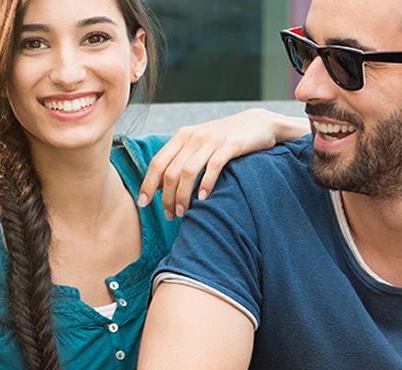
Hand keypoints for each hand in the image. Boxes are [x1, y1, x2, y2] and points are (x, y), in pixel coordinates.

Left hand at [138, 108, 307, 219]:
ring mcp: (211, 140)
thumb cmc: (225, 139)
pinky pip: (213, 167)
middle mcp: (193, 136)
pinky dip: (206, 184)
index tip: (143, 204)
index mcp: (181, 136)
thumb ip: (180, 160)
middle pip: (171, 171)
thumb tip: (160, 186)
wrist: (258, 123)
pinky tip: (204, 199)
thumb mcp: (198, 144)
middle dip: (167, 197)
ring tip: (184, 212)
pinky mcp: (230, 145)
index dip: (148, 184)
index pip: (157, 162)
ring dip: (183, 196)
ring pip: (188, 172)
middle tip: (170, 215)